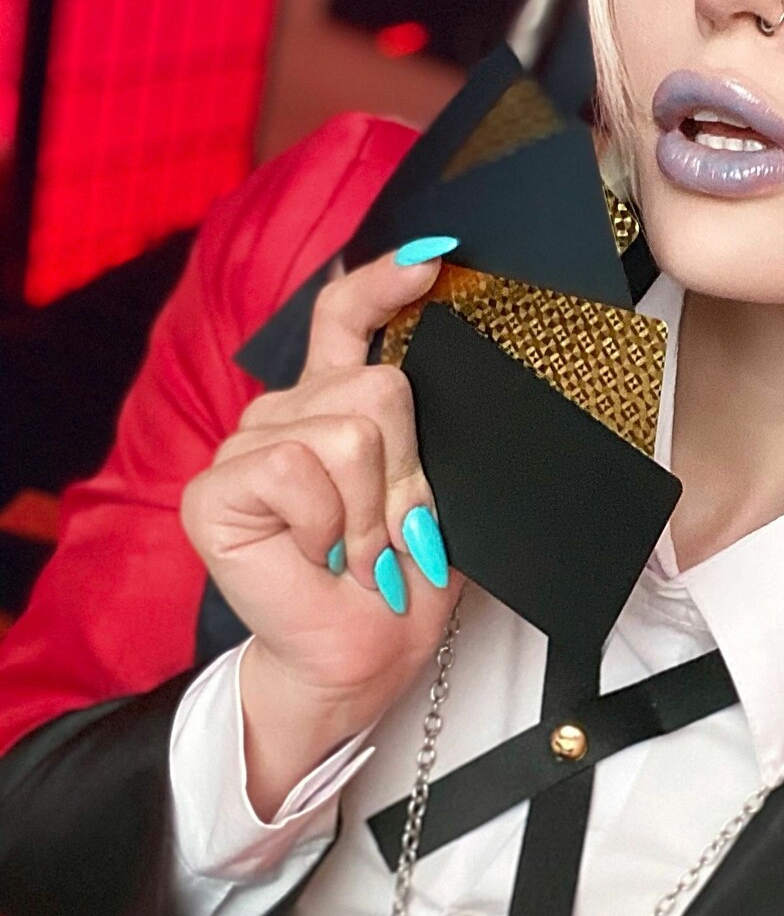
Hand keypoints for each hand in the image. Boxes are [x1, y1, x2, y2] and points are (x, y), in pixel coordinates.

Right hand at [180, 236, 460, 815]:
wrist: (362, 659)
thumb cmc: (400, 583)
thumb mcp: (433, 496)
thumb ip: (422, 435)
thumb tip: (437, 368)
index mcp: (334, 403)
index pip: (344, 317)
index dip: (383, 280)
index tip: (433, 256)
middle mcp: (285, 413)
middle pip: (377, 384)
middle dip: (406, 471)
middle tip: (394, 533)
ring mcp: (245, 447)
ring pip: (348, 430)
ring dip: (372, 511)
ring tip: (358, 555)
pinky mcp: (214, 490)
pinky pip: (298, 468)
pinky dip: (329, 524)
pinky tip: (317, 558)